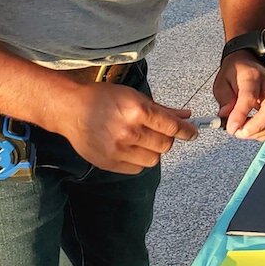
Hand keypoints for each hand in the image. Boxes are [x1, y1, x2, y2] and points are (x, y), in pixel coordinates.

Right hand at [58, 83, 196, 173]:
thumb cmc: (104, 98)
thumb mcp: (135, 96)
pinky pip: (136, 169)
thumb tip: (186, 116)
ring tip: (144, 140)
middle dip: (167, 139)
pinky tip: (131, 149)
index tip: (193, 133)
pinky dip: (139, 161)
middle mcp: (129, 132)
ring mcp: (118, 150)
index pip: (172, 127)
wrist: (71, 109)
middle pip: (165, 145)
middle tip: (160, 132)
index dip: (187, 131)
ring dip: (154, 151)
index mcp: (137, 111)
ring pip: (153, 160)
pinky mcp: (108, 163)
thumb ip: (163, 109)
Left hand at [213, 52, 264, 139]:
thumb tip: (226, 116)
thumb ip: (224, 99)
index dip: (240, 115)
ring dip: (258, 132)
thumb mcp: (222, 82)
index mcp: (252, 76)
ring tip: (243, 130)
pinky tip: (253, 130)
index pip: (249, 97)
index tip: (231, 128)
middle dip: (255, 127)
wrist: (248, 63)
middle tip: (239, 132)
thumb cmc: (235, 73)